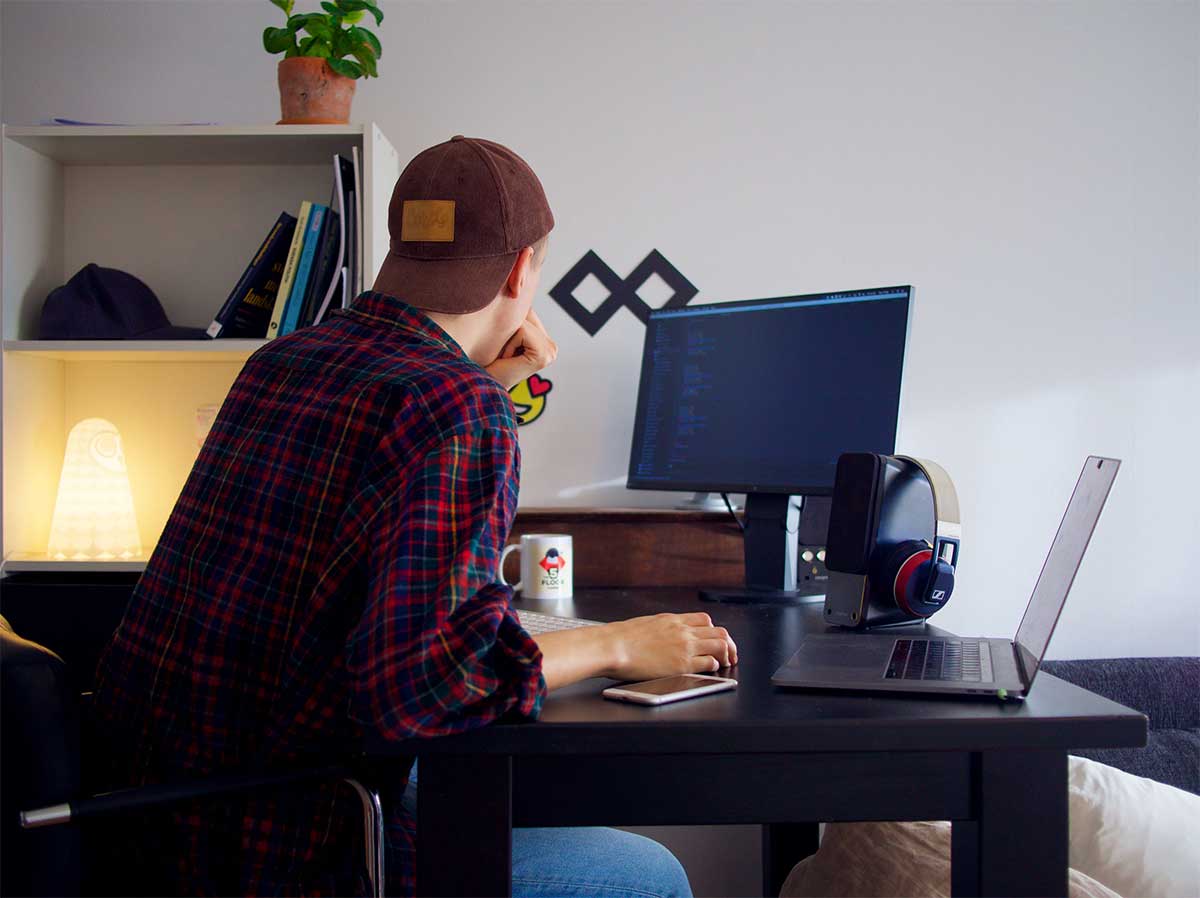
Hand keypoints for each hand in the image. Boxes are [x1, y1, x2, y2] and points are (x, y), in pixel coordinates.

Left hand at [486, 308, 557, 390]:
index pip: (526, 310)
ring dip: (507, 338)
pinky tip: (507, 361)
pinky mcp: (543, 355)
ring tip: (504, 358)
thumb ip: (513, 313)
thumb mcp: (502, 332)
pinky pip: (521, 330)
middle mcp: (552, 347)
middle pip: (526, 312)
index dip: (508, 323)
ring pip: (522, 321)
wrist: (480, 386)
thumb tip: (513, 284)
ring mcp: (551, 352)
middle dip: (509, 329)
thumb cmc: (485, 362)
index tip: (502, 347)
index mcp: (545, 341)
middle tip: (503, 354)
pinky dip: (508, 344)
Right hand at [599, 612, 737, 680]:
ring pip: (720, 645)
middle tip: (729, 654)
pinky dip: (715, 666)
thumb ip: (663, 629)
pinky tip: (711, 670)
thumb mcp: (647, 624)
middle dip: (728, 643)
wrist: (613, 646)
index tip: (715, 639)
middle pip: (719, 632)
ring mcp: (685, 647)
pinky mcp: (683, 664)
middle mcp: (682, 631)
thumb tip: (666, 635)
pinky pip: (710, 663)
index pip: (705, 620)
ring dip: (726, 655)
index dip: (714, 631)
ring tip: (725, 663)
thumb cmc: (622, 638)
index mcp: (673, 620)